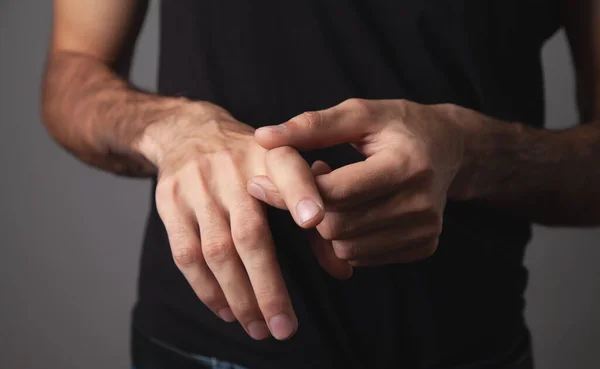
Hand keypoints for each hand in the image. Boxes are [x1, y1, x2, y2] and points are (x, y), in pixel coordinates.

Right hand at [136, 102, 326, 339]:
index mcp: (270, 154)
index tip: (315, 220)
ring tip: (258, 328)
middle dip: (268, 286)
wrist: (189, 131)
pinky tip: (227, 310)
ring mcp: (197, 184)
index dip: (302, 193)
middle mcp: (233, 167)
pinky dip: (207, 288)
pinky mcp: (168, 200)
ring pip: (217, 251)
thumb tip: (343, 269)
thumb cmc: (250, 162)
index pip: (287, 170)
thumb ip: (315, 216)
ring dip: (239, 296)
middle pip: (250, 233)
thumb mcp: (284, 172)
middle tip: (285, 327)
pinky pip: (186, 254)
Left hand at [250, 99, 465, 265]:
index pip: (335, 193)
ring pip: (346, 249)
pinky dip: (347, 239)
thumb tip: (263, 138)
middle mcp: (421, 203)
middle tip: (313, 182)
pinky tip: (354, 210)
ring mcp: (426, 230)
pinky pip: (362, 258)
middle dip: (310, 209)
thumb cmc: (399, 126)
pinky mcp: (424, 247)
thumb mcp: (359, 113)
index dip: (293, 190)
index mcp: (406, 164)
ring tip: (337, 193)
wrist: (449, 149)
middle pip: (337, 226)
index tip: (265, 180)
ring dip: (327, 226)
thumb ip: (311, 126)